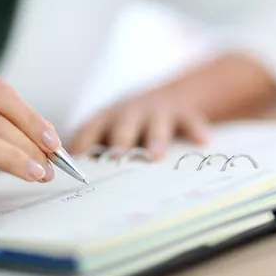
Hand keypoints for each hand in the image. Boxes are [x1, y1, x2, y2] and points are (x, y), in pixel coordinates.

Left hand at [67, 53, 275, 158]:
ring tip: (156, 156)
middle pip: (123, 125)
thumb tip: (73, 179)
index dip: (84, 142)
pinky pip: (190, 121)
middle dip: (120, 139)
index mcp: (107, 119)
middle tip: (118, 156)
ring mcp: (157, 111)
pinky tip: (201, 143)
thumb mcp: (111, 132)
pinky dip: (195, 130)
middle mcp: (130, 113)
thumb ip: (96, 152)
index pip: (90, 129)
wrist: (171, 96)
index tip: (77, 160)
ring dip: (155, 138)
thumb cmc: (130, 126)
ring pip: (156, 124)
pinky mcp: (183, 113)